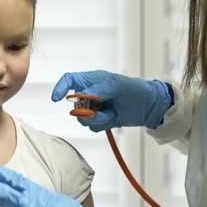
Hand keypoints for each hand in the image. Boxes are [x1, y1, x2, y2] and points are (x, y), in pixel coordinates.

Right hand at [51, 70, 172, 130]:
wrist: (149, 106)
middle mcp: (90, 93)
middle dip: (86, 110)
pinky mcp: (100, 119)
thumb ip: (98, 90)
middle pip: (74, 104)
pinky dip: (102, 124)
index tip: (57, 99)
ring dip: (96, 119)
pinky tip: (113, 118)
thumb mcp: (117, 85)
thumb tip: (82, 96)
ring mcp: (94, 107)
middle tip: (100, 108)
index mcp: (92, 80)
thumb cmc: (135, 90)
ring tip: (111, 113)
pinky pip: (92, 126)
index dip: (60, 88)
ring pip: (82, 118)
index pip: (69, 80)